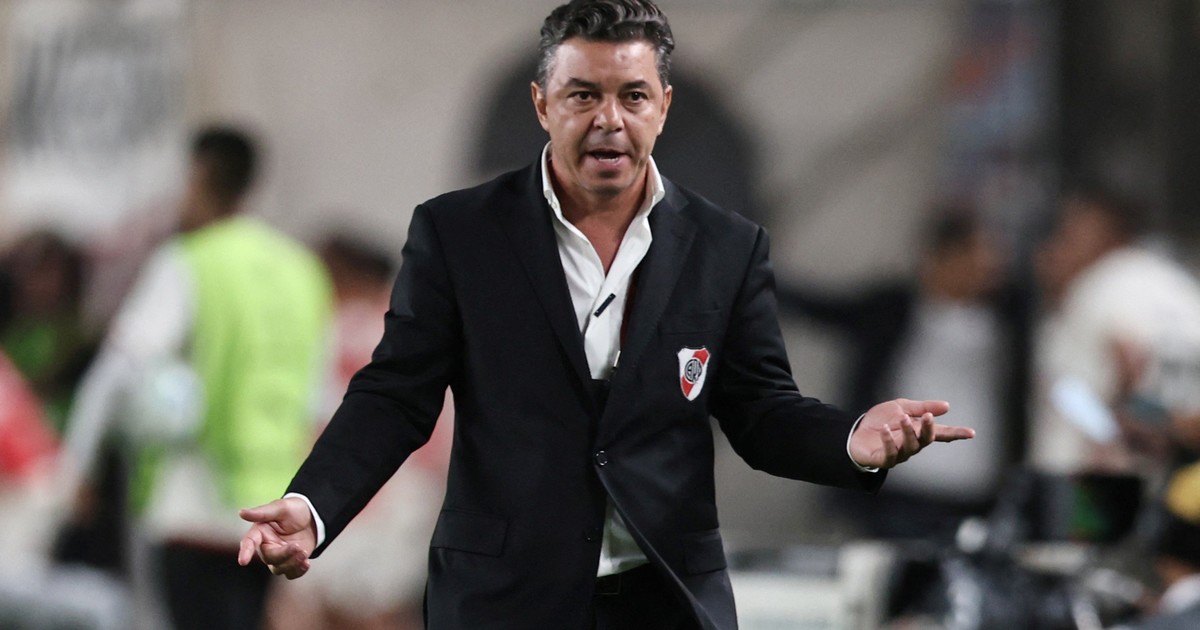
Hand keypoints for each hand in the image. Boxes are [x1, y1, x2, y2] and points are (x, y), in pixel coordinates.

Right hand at [237, 497, 316, 578]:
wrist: (313, 518)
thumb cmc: (294, 510)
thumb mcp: (281, 507)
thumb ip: (262, 512)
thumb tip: (241, 512)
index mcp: (260, 532)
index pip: (249, 542)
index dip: (245, 551)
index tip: (243, 561)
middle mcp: (266, 546)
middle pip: (269, 558)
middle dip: (283, 555)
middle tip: (297, 547)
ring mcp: (278, 556)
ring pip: (279, 568)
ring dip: (292, 563)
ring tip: (304, 552)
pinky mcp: (289, 563)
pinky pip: (290, 573)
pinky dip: (298, 570)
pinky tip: (306, 562)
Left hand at [849, 398, 973, 468]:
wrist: (855, 431)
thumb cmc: (880, 421)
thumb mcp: (900, 407)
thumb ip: (921, 408)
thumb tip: (947, 406)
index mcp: (918, 432)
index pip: (940, 433)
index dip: (956, 433)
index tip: (971, 433)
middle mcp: (911, 445)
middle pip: (926, 440)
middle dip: (929, 429)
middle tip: (928, 417)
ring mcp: (899, 454)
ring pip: (910, 447)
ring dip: (908, 432)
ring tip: (902, 419)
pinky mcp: (884, 459)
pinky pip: (890, 453)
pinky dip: (888, 441)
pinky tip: (885, 430)